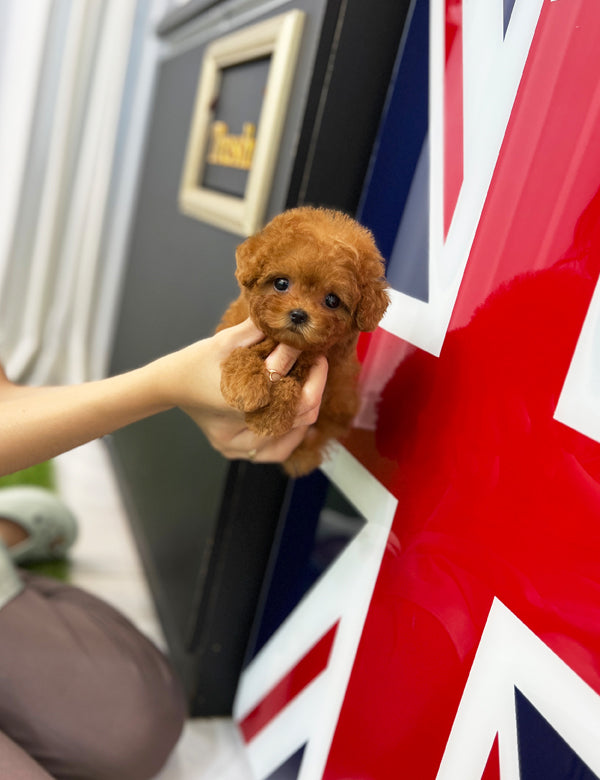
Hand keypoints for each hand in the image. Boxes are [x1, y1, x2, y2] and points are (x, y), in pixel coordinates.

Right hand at [169, 319, 327, 463]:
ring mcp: (236, 445)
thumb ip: (259, 332)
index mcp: (236, 399)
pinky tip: (298, 418)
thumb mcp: (226, 341)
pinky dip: (292, 435)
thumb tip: (288, 320)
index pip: (284, 382)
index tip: (310, 347)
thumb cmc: (197, 361)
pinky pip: (277, 451)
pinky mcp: (236, 450)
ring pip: (290, 434)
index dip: (302, 361)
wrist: (172, 384)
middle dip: (313, 385)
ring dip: (306, 411)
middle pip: (295, 413)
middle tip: (318, 363)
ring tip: (311, 387)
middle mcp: (237, 429)